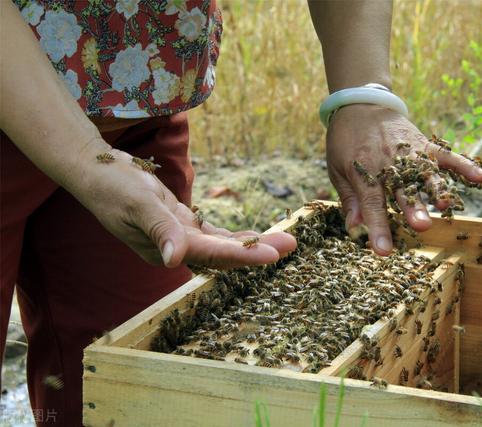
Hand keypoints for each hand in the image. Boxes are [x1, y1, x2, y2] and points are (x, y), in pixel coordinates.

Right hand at [66, 145, 296, 268]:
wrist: (96, 172)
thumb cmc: (112, 185)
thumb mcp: (136, 204)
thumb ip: (158, 230)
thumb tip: (173, 260)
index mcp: (165, 249)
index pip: (211, 254)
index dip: (243, 254)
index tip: (273, 254)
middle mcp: (175, 249)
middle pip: (223, 254)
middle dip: (258, 250)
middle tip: (292, 245)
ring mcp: (179, 238)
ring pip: (222, 245)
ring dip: (252, 243)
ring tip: (285, 240)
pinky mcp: (180, 225)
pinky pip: (213, 234)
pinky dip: (233, 235)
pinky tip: (255, 235)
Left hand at [326, 104, 481, 255]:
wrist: (359, 103)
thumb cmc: (345, 141)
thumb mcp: (336, 169)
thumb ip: (349, 199)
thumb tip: (355, 227)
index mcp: (364, 170)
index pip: (371, 204)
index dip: (378, 227)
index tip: (382, 250)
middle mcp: (389, 163)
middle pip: (402, 189)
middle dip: (411, 208)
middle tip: (420, 226)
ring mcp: (409, 153)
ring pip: (425, 174)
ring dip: (436, 189)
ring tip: (445, 204)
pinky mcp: (424, 144)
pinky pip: (446, 155)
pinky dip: (463, 165)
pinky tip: (480, 177)